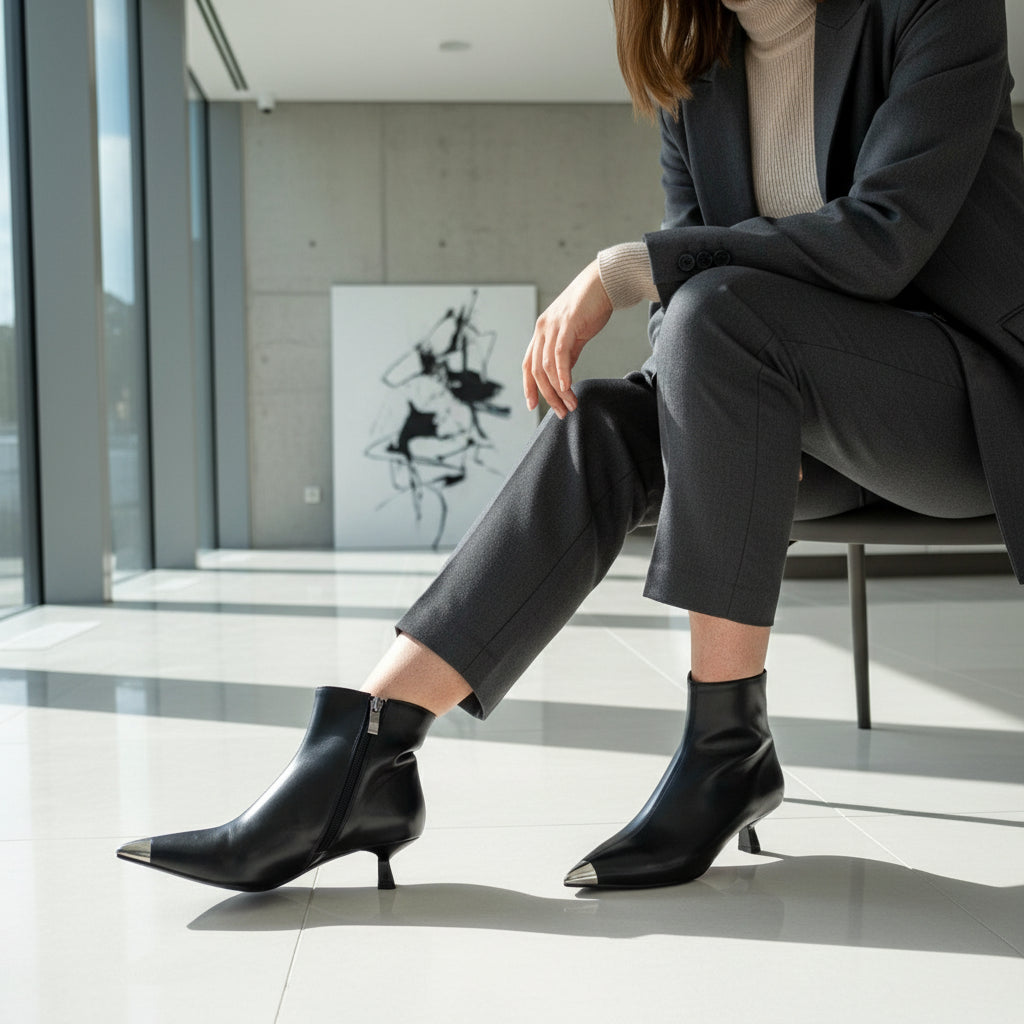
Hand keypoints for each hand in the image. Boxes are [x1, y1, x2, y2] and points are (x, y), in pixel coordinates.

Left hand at [522, 260, 612, 418]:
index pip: (528, 364)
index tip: (532, 405)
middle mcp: (542, 329)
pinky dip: (561, 373)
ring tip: (570, 404)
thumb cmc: (591, 307)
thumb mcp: (575, 335)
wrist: (604, 282)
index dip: (528, 386)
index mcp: (541, 332)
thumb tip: (563, 376)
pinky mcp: (567, 323)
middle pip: (535, 370)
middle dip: (546, 395)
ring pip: (547, 366)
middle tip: (560, 412)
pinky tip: (567, 387)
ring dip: (558, 389)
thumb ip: (567, 354)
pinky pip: (560, 353)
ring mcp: (553, 326)